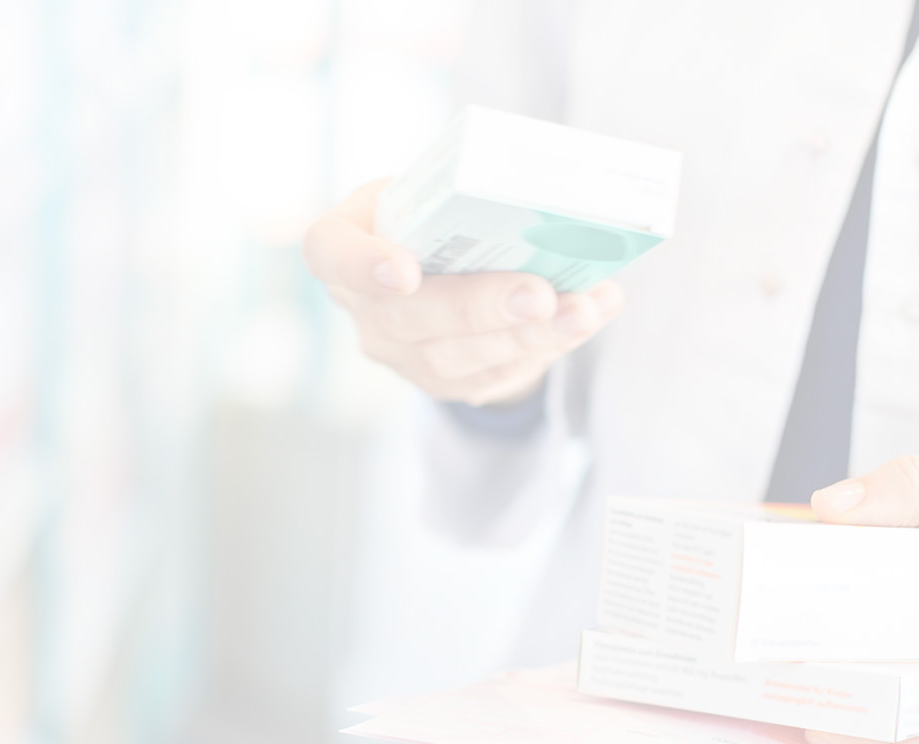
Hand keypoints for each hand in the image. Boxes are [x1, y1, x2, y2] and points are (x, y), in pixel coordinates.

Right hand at [302, 179, 623, 405]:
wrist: (443, 265)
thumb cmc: (437, 211)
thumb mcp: (432, 185)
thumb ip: (467, 190)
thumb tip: (552, 195)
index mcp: (344, 240)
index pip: (329, 252)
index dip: (361, 265)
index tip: (404, 271)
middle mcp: (362, 306)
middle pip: (407, 317)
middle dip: (480, 308)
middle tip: (538, 295)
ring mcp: (399, 353)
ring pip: (456, 358)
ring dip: (528, 335)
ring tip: (582, 310)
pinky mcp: (444, 382)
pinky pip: (493, 375)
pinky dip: (549, 345)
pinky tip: (588, 317)